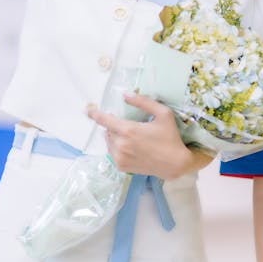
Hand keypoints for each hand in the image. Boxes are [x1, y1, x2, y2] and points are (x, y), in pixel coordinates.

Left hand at [87, 93, 201, 179]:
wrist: (175, 164)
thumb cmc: (171, 137)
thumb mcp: (163, 114)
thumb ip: (144, 102)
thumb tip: (126, 94)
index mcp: (129, 130)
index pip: (104, 120)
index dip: (94, 114)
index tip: (87, 110)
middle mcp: (121, 145)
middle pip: (108, 130)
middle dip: (115, 126)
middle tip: (130, 127)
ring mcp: (120, 157)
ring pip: (109, 142)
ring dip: (115, 137)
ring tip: (131, 137)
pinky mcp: (121, 167)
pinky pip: (113, 153)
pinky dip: (117, 148)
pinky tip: (131, 148)